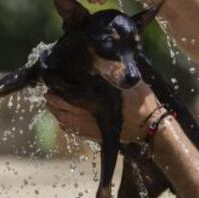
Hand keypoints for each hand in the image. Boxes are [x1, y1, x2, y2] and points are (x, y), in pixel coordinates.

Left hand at [45, 81, 160, 141]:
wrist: (151, 126)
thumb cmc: (141, 101)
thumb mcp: (130, 82)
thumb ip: (114, 72)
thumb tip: (99, 60)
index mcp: (98, 101)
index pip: (71, 96)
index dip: (59, 91)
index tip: (52, 84)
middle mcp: (92, 115)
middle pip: (65, 110)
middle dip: (54, 102)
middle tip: (47, 94)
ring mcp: (93, 128)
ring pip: (67, 122)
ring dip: (57, 113)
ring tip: (51, 106)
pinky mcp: (97, 136)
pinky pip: (75, 132)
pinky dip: (66, 126)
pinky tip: (62, 121)